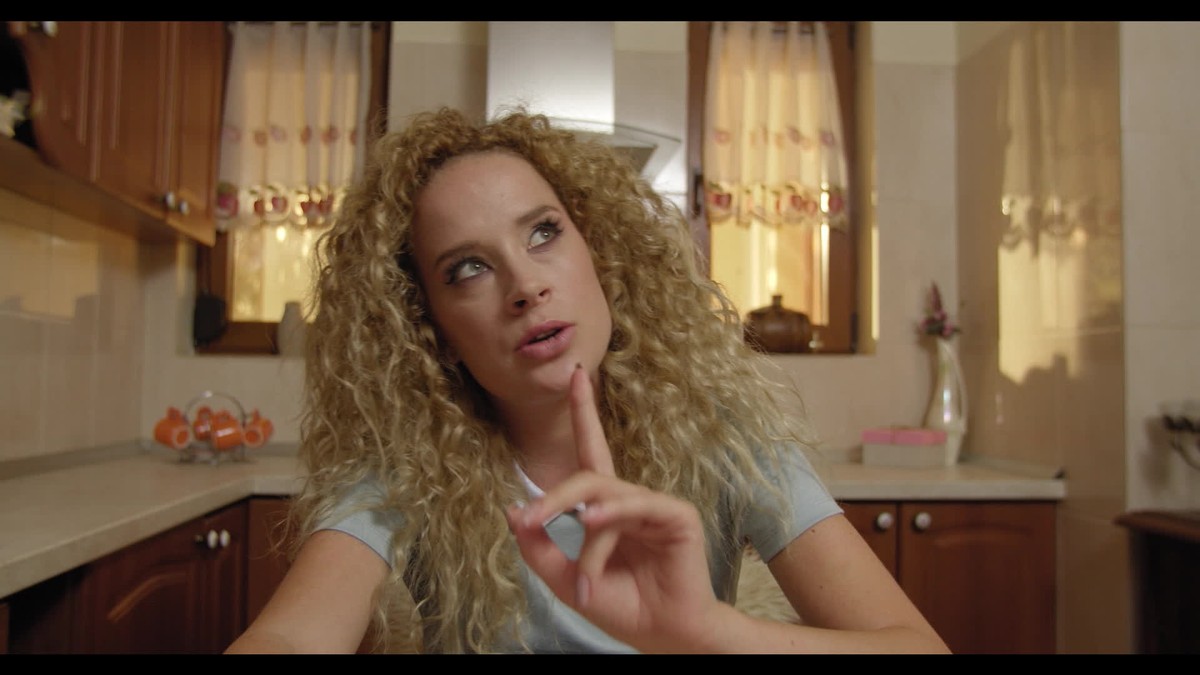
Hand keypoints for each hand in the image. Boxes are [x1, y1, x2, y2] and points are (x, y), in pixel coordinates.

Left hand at [506, 364, 724, 651]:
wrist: (665, 636)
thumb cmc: (623, 607)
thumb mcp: (566, 581)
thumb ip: (539, 548)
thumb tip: (513, 511)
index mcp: (609, 508)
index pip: (592, 450)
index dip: (584, 411)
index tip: (576, 374)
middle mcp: (631, 499)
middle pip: (587, 475)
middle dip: (555, 497)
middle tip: (531, 521)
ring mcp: (655, 505)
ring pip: (603, 501)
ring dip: (586, 539)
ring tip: (583, 578)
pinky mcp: (676, 515)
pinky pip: (634, 508)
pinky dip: (611, 520)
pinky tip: (596, 524)